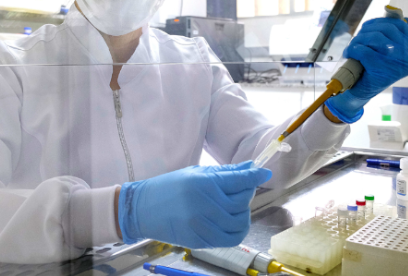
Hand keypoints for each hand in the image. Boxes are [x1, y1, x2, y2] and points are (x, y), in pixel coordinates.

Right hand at [117, 161, 271, 247]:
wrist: (142, 208)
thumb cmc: (170, 186)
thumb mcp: (196, 173)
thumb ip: (225, 172)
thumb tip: (250, 167)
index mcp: (204, 183)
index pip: (239, 181)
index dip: (255, 176)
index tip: (264, 173)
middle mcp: (205, 205)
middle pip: (242, 201)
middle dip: (246, 193)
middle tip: (241, 188)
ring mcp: (203, 225)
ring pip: (239, 221)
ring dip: (243, 213)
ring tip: (234, 206)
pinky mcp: (200, 241)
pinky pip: (230, 239)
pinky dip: (237, 230)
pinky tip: (232, 221)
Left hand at [326, 17, 407, 122]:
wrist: (359, 94)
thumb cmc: (371, 72)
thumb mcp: (386, 54)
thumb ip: (395, 37)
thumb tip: (404, 17)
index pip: (400, 26)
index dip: (381, 21)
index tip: (368, 26)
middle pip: (387, 29)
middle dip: (367, 30)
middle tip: (357, 38)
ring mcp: (396, 64)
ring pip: (376, 38)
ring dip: (359, 39)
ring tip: (353, 46)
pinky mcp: (382, 70)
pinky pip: (365, 50)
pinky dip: (354, 49)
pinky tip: (350, 53)